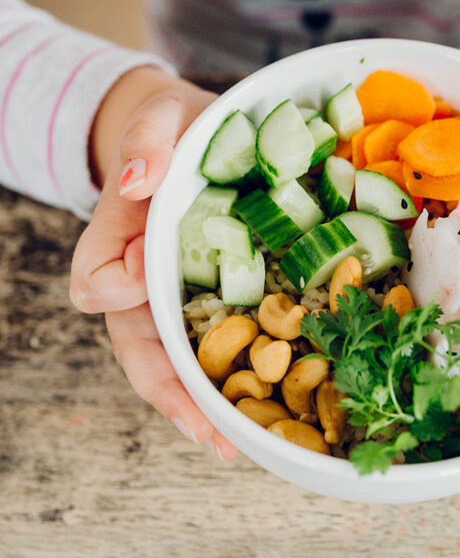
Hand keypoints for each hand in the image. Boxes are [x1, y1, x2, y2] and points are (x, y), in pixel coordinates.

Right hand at [69, 67, 237, 458]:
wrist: (196, 133)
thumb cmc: (173, 128)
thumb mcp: (158, 116)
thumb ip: (145, 139)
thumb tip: (139, 181)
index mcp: (116, 238)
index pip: (97, 284)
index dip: (120, 292)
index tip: (148, 278)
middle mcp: (140, 278)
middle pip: (138, 347)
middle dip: (170, 393)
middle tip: (208, 435)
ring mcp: (175, 293)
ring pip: (177, 359)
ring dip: (204, 402)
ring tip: (237, 441)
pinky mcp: (215, 295)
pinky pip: (217, 341)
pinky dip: (234, 374)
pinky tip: (263, 402)